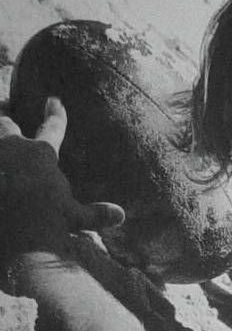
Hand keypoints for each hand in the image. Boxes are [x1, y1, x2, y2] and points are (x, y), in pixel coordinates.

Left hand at [0, 97, 124, 261]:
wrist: (15, 229)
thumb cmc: (48, 222)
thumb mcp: (75, 219)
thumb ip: (96, 214)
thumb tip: (121, 215)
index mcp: (42, 154)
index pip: (52, 127)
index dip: (55, 113)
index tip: (54, 101)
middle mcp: (14, 148)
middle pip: (6, 126)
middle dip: (8, 125)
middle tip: (7, 121)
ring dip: (1, 146)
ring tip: (3, 156)